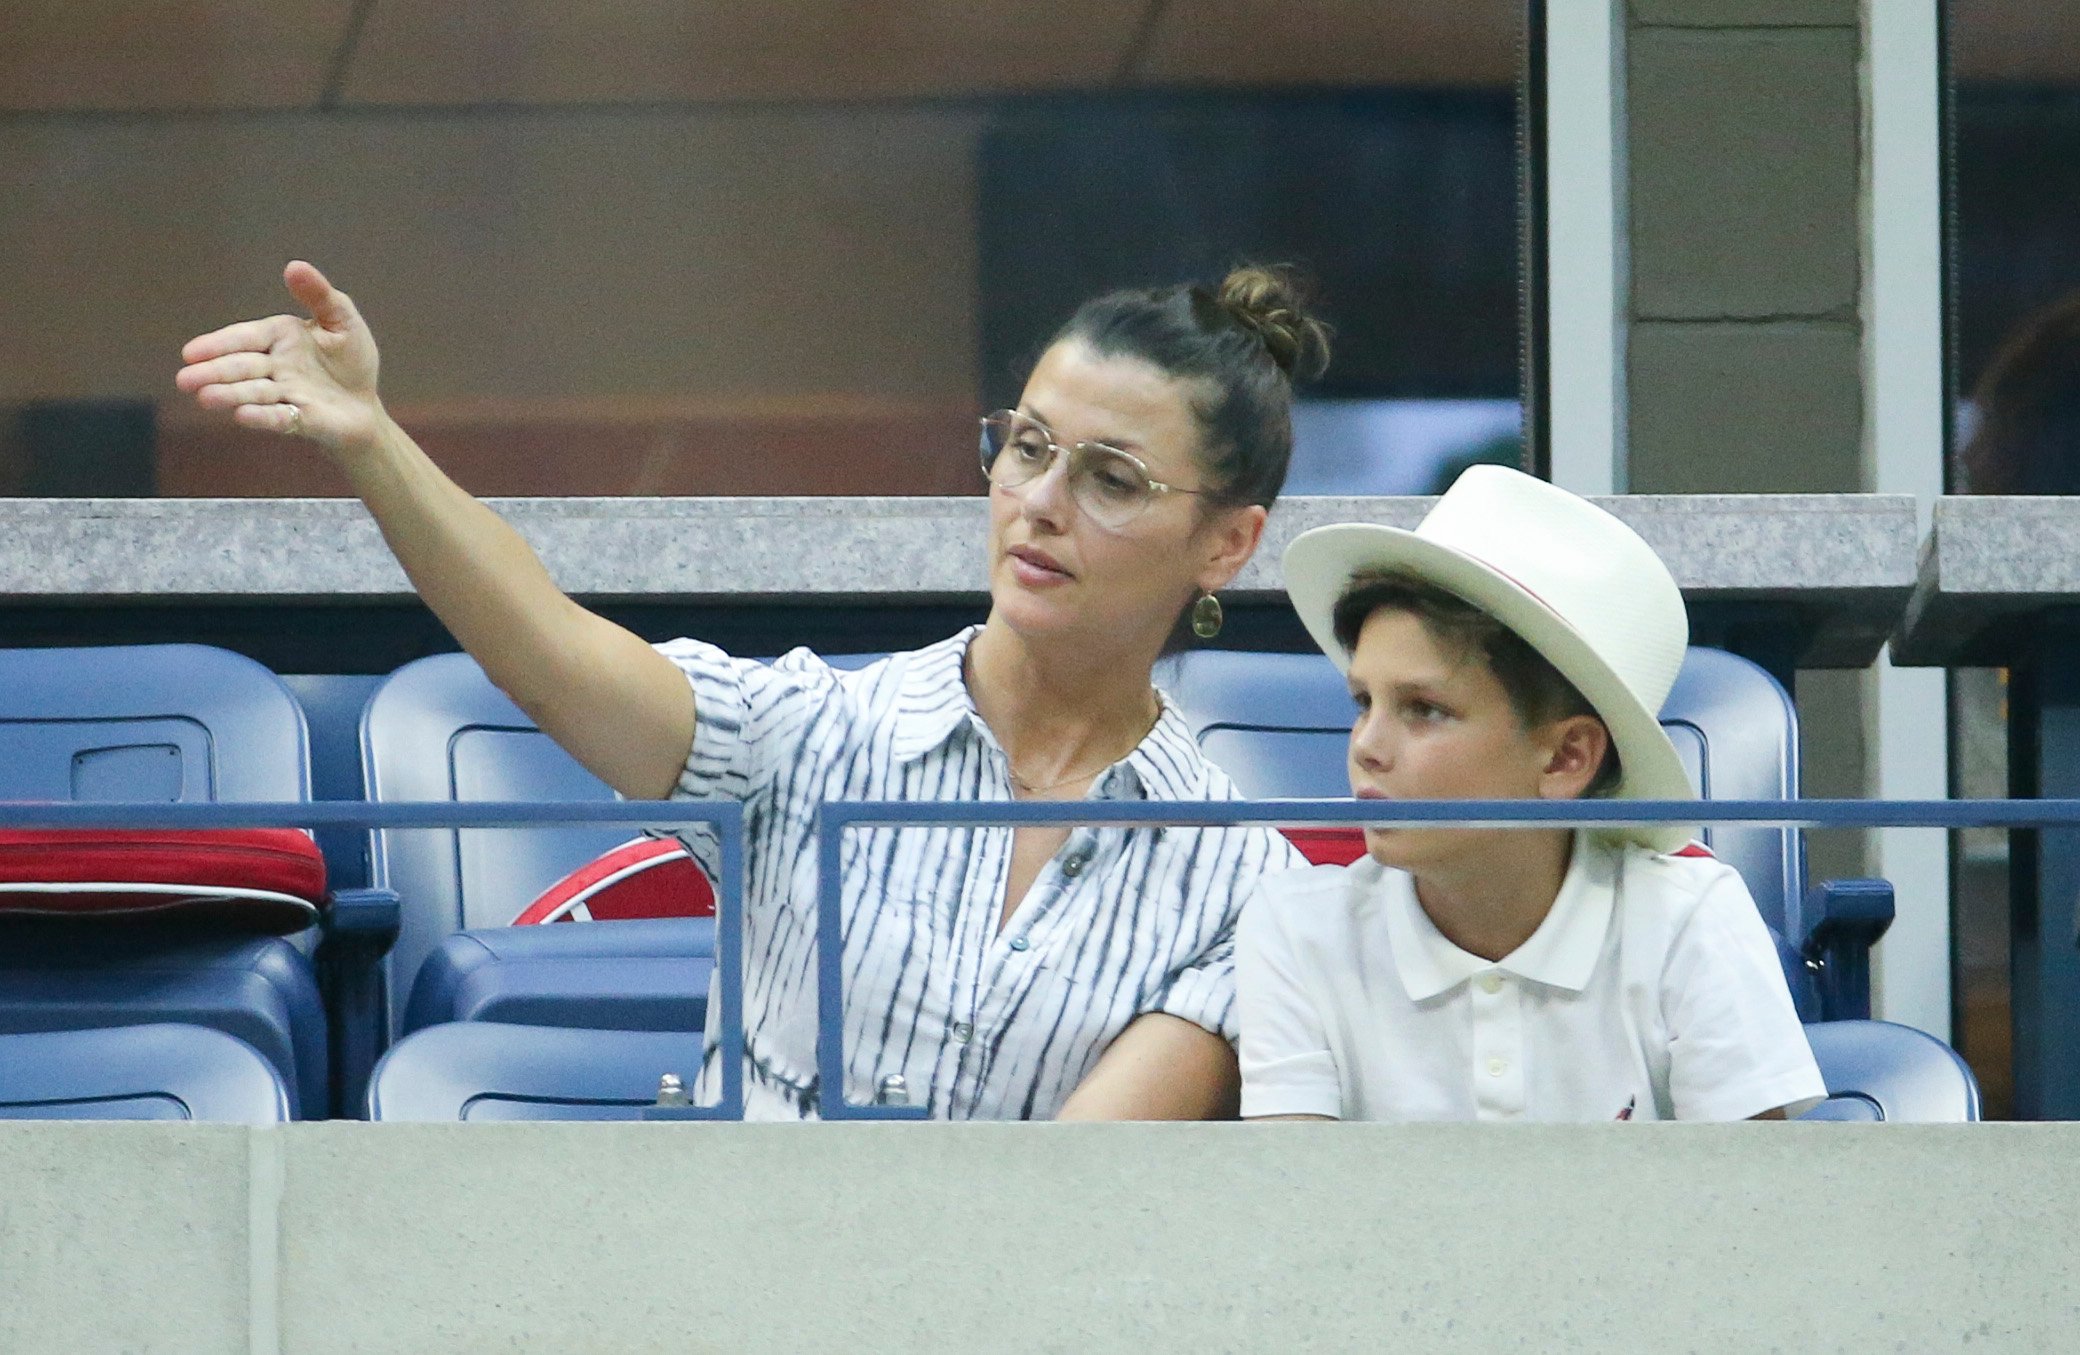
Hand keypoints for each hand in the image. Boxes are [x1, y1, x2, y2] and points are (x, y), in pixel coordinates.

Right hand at [176, 261, 385, 456]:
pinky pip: (279, 417)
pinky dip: (262, 416)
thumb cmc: (351, 360)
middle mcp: (276, 366)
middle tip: (184, 380)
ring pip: (254, 392)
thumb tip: (294, 266)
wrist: (364, 406)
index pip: (244, 338)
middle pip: (241, 367)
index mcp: (279, 337)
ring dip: (230, 394)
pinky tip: (242, 416)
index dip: (217, 344)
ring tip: (205, 398)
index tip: (190, 353)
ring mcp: (286, 394)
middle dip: (213, 372)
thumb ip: (319, 295)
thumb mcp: (342, 320)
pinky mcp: (300, 419)